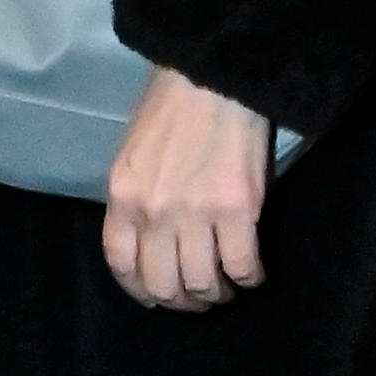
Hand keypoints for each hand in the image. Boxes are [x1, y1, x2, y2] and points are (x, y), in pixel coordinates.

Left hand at [102, 64, 273, 307]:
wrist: (215, 74)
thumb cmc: (172, 106)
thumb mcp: (133, 153)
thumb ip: (136, 197)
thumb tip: (150, 240)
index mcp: (123, 195)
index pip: (121, 265)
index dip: (140, 291)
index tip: (158, 296)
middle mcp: (154, 212)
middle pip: (163, 285)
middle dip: (182, 301)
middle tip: (200, 297)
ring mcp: (196, 213)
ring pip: (202, 283)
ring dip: (217, 294)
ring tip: (228, 287)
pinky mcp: (238, 209)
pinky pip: (242, 266)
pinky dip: (250, 279)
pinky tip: (254, 274)